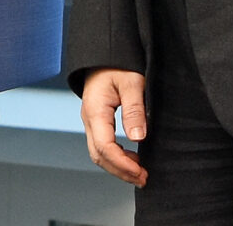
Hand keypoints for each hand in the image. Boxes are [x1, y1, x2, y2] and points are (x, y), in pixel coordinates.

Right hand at [79, 69, 149, 185]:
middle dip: (120, 171)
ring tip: (139, 173)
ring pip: (98, 153)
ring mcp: (90, 120)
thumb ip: (134, 110)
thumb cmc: (118, 63)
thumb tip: (138, 138)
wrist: (104, 52)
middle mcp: (88, 118)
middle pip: (98, 155)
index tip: (141, 173)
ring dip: (117, 166)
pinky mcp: (96, 120)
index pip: (104, 146)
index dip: (122, 164)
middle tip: (143, 179)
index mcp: (95, 110)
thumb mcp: (132, 82)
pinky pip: (101, 145)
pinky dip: (116, 156)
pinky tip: (132, 158)